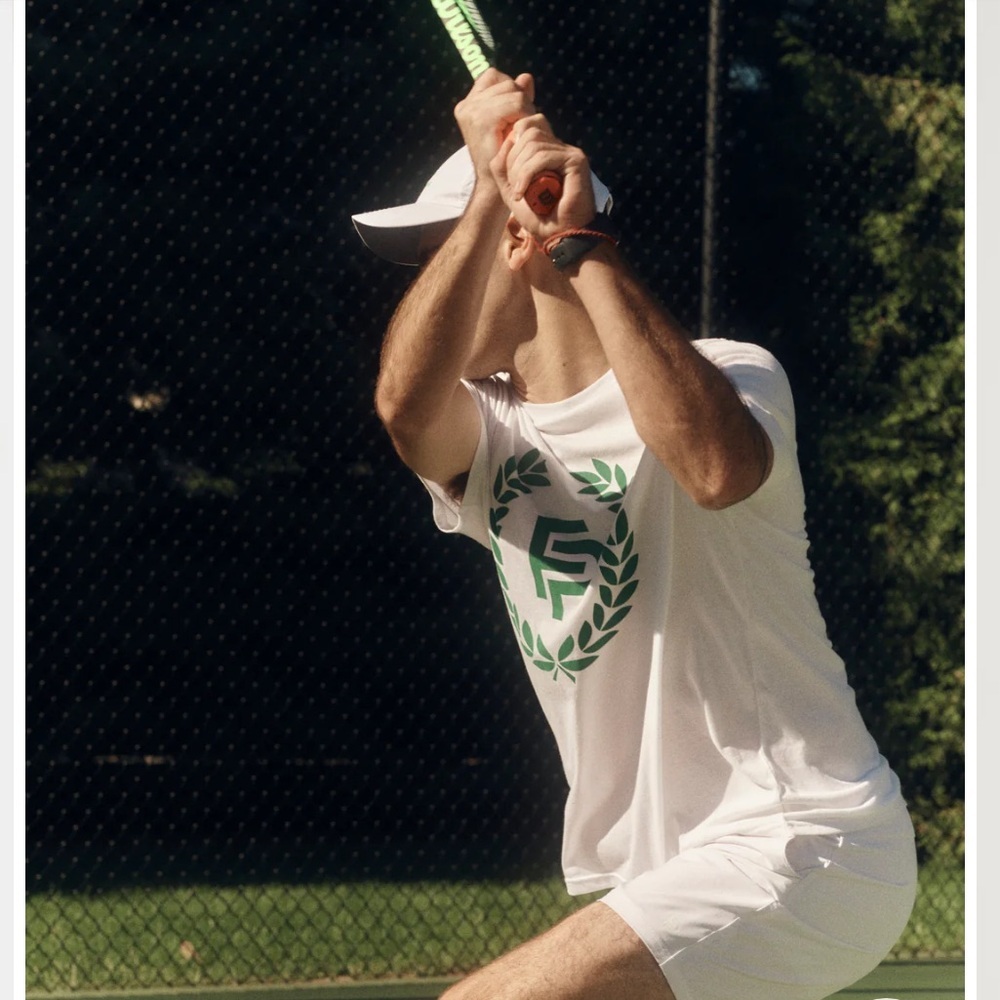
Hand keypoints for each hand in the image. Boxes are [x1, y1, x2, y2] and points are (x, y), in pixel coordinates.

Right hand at [454, 70, 537, 185]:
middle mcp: (466, 106)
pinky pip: (516, 102)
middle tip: (521, 126)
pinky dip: (525, 114)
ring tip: (520, 130)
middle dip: (520, 99)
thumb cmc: (506, 157)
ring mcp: (471, 112)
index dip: (510, 90)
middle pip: (505, 81)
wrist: (496, 186)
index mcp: (468, 105)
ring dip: (525, 108)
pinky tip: (521, 132)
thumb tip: (527, 77)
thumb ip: (518, 97)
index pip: (494, 77)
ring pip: (512, 89)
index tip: (514, 114)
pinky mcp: (481, 119)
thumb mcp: (511, 122)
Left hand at [493, 114, 596, 238]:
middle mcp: (560, 148)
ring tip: (520, 192)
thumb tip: (507, 140)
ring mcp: (570, 153)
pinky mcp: (576, 161)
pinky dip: (527, 174)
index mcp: (547, 151)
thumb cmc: (539, 218)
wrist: (559, 237)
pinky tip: (523, 192)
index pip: (527, 125)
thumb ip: (502, 167)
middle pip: (528, 131)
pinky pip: (543, 157)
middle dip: (512, 159)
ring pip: (533, 143)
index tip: (510, 176)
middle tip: (515, 187)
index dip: (512, 145)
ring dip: (519, 170)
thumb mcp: (511, 190)